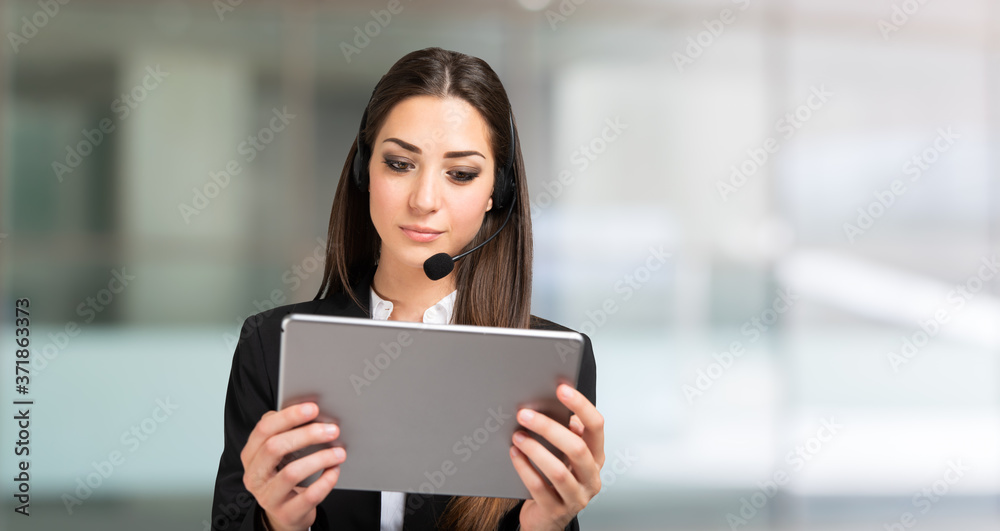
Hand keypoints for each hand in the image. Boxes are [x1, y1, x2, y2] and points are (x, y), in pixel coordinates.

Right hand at [240, 402, 345, 530]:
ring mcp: (268, 496)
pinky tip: (335, 471)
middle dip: (307, 435)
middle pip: (275, 448)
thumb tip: (312, 412)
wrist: (286, 513)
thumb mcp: (280, 454)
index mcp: (251, 455)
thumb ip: (287, 432)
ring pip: (291, 473)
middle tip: (332, 430)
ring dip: (320, 458)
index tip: (313, 408)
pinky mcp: (286, 513)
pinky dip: (325, 481)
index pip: (264, 429)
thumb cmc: (285, 474)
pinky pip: (308, 496)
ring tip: (339, 452)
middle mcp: (254, 476)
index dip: (289, 416)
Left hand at [510, 384, 604, 530]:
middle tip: (525, 414)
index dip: (581, 405)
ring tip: (517, 436)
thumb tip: (550, 404)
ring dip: (535, 450)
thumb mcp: (565, 454)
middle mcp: (591, 477)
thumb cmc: (556, 479)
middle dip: (549, 428)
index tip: (562, 389)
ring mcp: (577, 497)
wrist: (548, 517)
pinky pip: (539, 488)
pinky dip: (525, 469)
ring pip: (559, 471)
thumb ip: (565, 431)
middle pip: (577, 448)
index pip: (596, 426)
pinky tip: (515, 454)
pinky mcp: (557, 511)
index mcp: (596, 456)